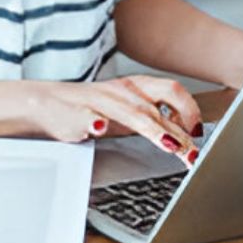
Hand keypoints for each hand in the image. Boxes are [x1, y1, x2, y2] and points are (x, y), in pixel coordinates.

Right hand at [26, 76, 200, 163]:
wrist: (44, 105)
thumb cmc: (89, 109)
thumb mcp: (126, 112)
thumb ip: (154, 119)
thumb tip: (186, 135)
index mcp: (135, 87)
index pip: (172, 91)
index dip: (190, 111)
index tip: (198, 133)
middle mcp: (121, 92)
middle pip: (157, 107)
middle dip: (178, 131)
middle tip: (192, 154)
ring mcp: (99, 101)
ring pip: (130, 113)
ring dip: (153, 129)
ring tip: (170, 146)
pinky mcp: (76, 114)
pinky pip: (87, 116)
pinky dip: (95, 122)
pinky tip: (99, 128)